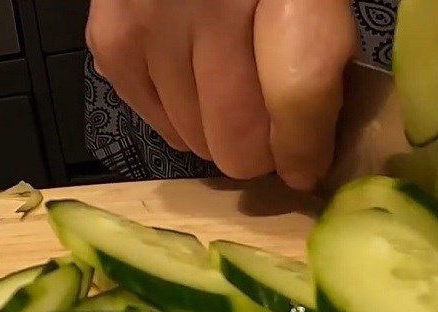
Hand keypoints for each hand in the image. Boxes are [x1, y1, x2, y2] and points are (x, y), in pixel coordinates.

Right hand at [86, 0, 356, 188]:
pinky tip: (194, 83)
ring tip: (230, 91)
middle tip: (268, 130)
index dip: (305, 148)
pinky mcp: (112, 39)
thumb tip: (309, 152)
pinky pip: (160, 126)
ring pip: (197, 142)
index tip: (308, 167)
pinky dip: (183, 121)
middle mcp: (207, 0)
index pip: (296, 93)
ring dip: (220, 135)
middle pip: (236, 137)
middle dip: (260, 151)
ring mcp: (150, 20)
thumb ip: (325, 56)